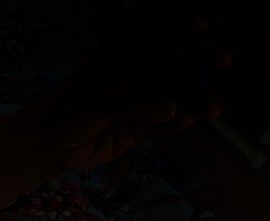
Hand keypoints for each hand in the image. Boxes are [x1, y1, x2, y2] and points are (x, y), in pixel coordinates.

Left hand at [0, 12, 226, 212]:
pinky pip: (163, 126)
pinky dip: (176, 124)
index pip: (148, 38)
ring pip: (172, 99)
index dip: (174, 29)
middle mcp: (129, 79)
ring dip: (194, 100)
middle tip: (221, 59)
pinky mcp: (136, 130)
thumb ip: (136, 103)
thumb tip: (172, 107)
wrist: (48, 146)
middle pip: (169, 67)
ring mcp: (135, 105)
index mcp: (116, 60)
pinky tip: (189, 120)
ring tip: (214, 106)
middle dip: (196, 63)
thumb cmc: (65, 111)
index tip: (199, 25)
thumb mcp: (99, 99)